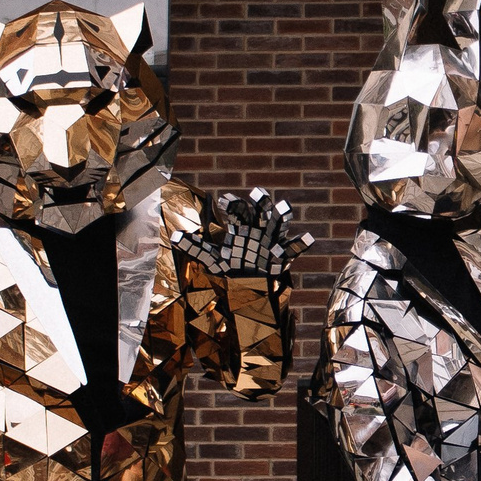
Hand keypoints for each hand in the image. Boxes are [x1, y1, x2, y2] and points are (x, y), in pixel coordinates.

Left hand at [192, 187, 311, 277]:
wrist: (249, 289)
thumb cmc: (232, 268)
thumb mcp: (212, 258)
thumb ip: (195, 247)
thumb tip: (172, 237)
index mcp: (242, 227)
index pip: (237, 210)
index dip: (232, 204)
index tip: (224, 199)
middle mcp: (258, 230)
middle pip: (260, 211)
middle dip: (260, 201)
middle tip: (257, 191)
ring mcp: (272, 242)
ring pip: (278, 224)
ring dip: (282, 215)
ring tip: (284, 206)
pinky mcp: (283, 256)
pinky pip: (295, 248)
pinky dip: (302, 243)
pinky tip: (308, 237)